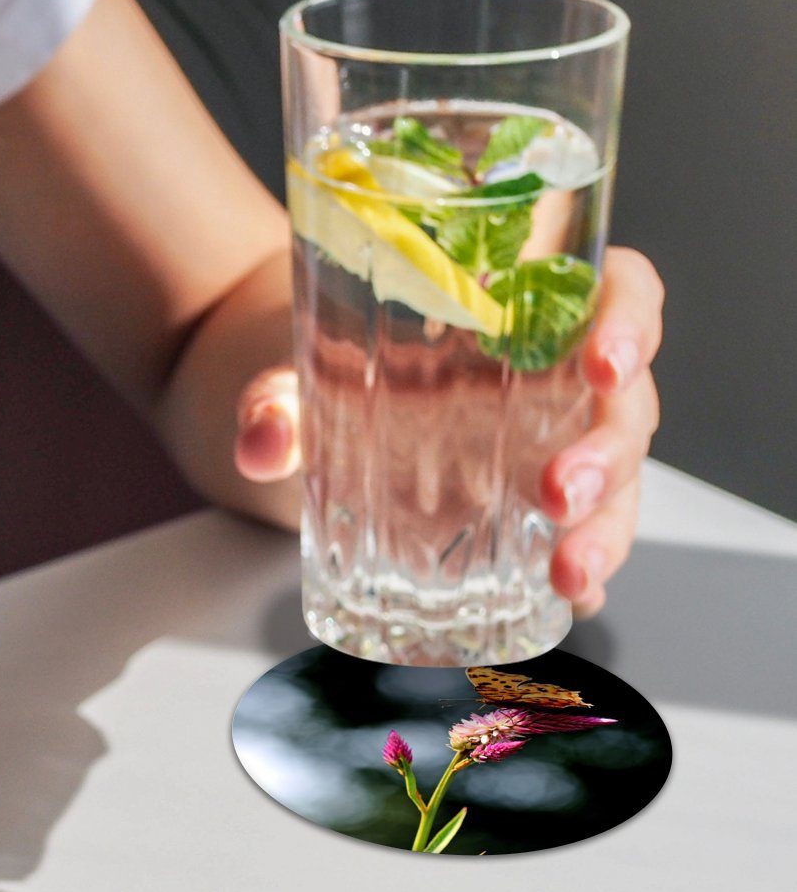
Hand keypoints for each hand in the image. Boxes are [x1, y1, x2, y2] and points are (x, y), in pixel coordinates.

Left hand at [233, 246, 662, 616]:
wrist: (302, 404)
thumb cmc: (326, 359)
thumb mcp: (296, 368)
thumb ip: (275, 399)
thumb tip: (260, 442)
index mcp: (521, 311)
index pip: (617, 289)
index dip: (631, 319)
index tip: (604, 360)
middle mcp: (552, 378)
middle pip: (625, 403)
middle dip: (608, 454)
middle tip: (562, 494)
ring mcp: (548, 447)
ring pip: (617, 481)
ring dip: (607, 529)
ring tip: (570, 576)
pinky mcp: (528, 510)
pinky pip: (578, 536)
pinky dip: (587, 572)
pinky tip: (572, 602)